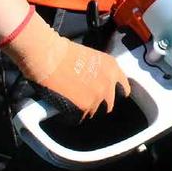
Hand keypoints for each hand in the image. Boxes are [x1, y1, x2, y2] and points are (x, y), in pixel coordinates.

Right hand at [1, 9, 130, 120]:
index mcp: (112, 68)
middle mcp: (109, 82)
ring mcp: (98, 96)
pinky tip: (61, 109)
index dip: (112, 95)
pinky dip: (69, 117)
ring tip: (69, 103)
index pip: (123, 89)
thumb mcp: (91, 58)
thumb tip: (96, 84)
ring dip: (82, 110)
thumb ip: (99, 72)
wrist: (48, 55)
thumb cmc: (62, 52)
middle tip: (82, 101)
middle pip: (109, 105)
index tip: (105, 97)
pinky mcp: (85, 106)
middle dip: (97, 105)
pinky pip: (78, 118)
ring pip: (93, 113)